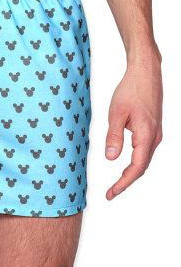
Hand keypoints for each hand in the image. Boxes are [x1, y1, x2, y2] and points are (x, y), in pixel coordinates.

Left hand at [105, 52, 162, 199]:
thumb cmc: (131, 89)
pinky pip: (144, 150)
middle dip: (126, 182)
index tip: (111, 193)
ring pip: (144, 159)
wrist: (146, 73)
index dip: (123, 183)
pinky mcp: (152, 128)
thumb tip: (111, 159)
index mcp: (146, 136)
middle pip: (141, 167)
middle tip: (110, 192)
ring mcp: (155, 133)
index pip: (136, 168)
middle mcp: (154, 137)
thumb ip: (114, 136)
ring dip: (131, 172)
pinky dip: (134, 161)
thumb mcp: (116, 113)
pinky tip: (125, 163)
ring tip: (116, 182)